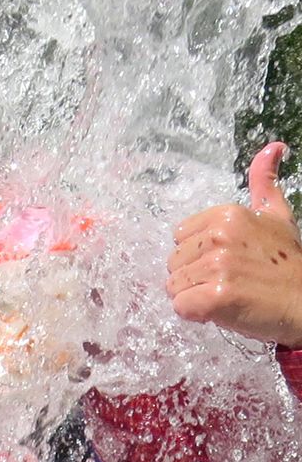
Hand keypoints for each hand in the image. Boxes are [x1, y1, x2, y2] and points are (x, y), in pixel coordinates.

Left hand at [167, 142, 301, 346]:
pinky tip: (223, 310)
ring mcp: (217, 266)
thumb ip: (264, 183)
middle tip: (229, 280)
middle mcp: (219, 236)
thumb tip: (273, 146)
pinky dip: (197, 314)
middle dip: (194, 275)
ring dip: (195, 296)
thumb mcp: (278, 217)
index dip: (198, 254)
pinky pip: (181, 307)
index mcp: (226, 215)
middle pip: (173, 262)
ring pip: (175, 285)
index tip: (228, 260)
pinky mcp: (216, 296)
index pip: (180, 237)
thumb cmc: (288, 264)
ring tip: (228, 294)